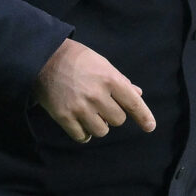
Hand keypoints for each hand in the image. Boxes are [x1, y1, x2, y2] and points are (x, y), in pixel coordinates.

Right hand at [33, 38, 156, 142]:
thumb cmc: (78, 59)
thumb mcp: (103, 64)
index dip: (143, 116)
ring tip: (91, 114)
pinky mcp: (64, 117)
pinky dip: (84, 134)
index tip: (150, 126)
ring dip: (99, 125)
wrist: (45, 59)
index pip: (133, 102)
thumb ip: (121, 81)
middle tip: (102, 104)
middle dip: (113, 114)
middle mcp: (97, 95)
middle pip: (118, 120)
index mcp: (109, 79)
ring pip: (101, 131)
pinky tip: (81, 124)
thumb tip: (138, 94)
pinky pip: (82, 137)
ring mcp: (80, 107)